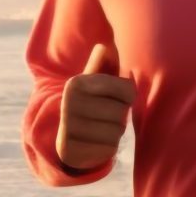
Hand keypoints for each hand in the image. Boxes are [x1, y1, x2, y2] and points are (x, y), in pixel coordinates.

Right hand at [57, 42, 134, 169]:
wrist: (66, 134)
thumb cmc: (90, 100)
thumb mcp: (94, 80)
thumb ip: (103, 62)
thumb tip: (106, 45)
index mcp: (77, 82)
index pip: (128, 90)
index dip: (127, 96)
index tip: (113, 96)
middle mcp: (68, 103)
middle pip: (122, 112)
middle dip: (119, 116)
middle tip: (105, 114)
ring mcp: (68, 128)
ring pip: (116, 132)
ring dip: (114, 132)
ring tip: (100, 127)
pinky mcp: (72, 150)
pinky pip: (108, 149)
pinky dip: (107, 147)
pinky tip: (94, 141)